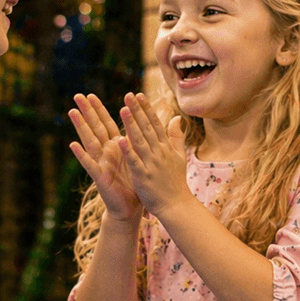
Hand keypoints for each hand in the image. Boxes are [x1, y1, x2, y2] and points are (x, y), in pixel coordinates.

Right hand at [68, 93, 141, 220]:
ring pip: (90, 142)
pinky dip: (82, 155)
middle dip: (87, 112)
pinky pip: (90, 164)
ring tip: (72, 112)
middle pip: (95, 128)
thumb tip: (142, 124)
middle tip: (77, 96)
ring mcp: (101, 164)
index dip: (99, 110)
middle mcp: (106, 153)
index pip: (107, 124)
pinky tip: (73, 145)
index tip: (91, 94)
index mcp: (116, 147)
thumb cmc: (133, 183)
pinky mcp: (100, 177)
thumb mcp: (137, 158)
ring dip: (81, 127)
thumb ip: (137, 141)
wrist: (130, 208)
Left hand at [118, 92, 188, 217]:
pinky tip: (119, 140)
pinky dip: (128, 151)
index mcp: (165, 148)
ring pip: (140, 141)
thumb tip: (176, 117)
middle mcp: (159, 153)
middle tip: (128, 95)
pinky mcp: (143, 177)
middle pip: (147, 128)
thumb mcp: (179, 156)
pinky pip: (134, 161)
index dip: (146, 109)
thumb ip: (176, 136)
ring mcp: (151, 164)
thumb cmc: (176, 182)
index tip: (138, 94)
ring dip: (131, 125)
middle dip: (137, 111)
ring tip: (123, 110)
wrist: (177, 206)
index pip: (155, 124)